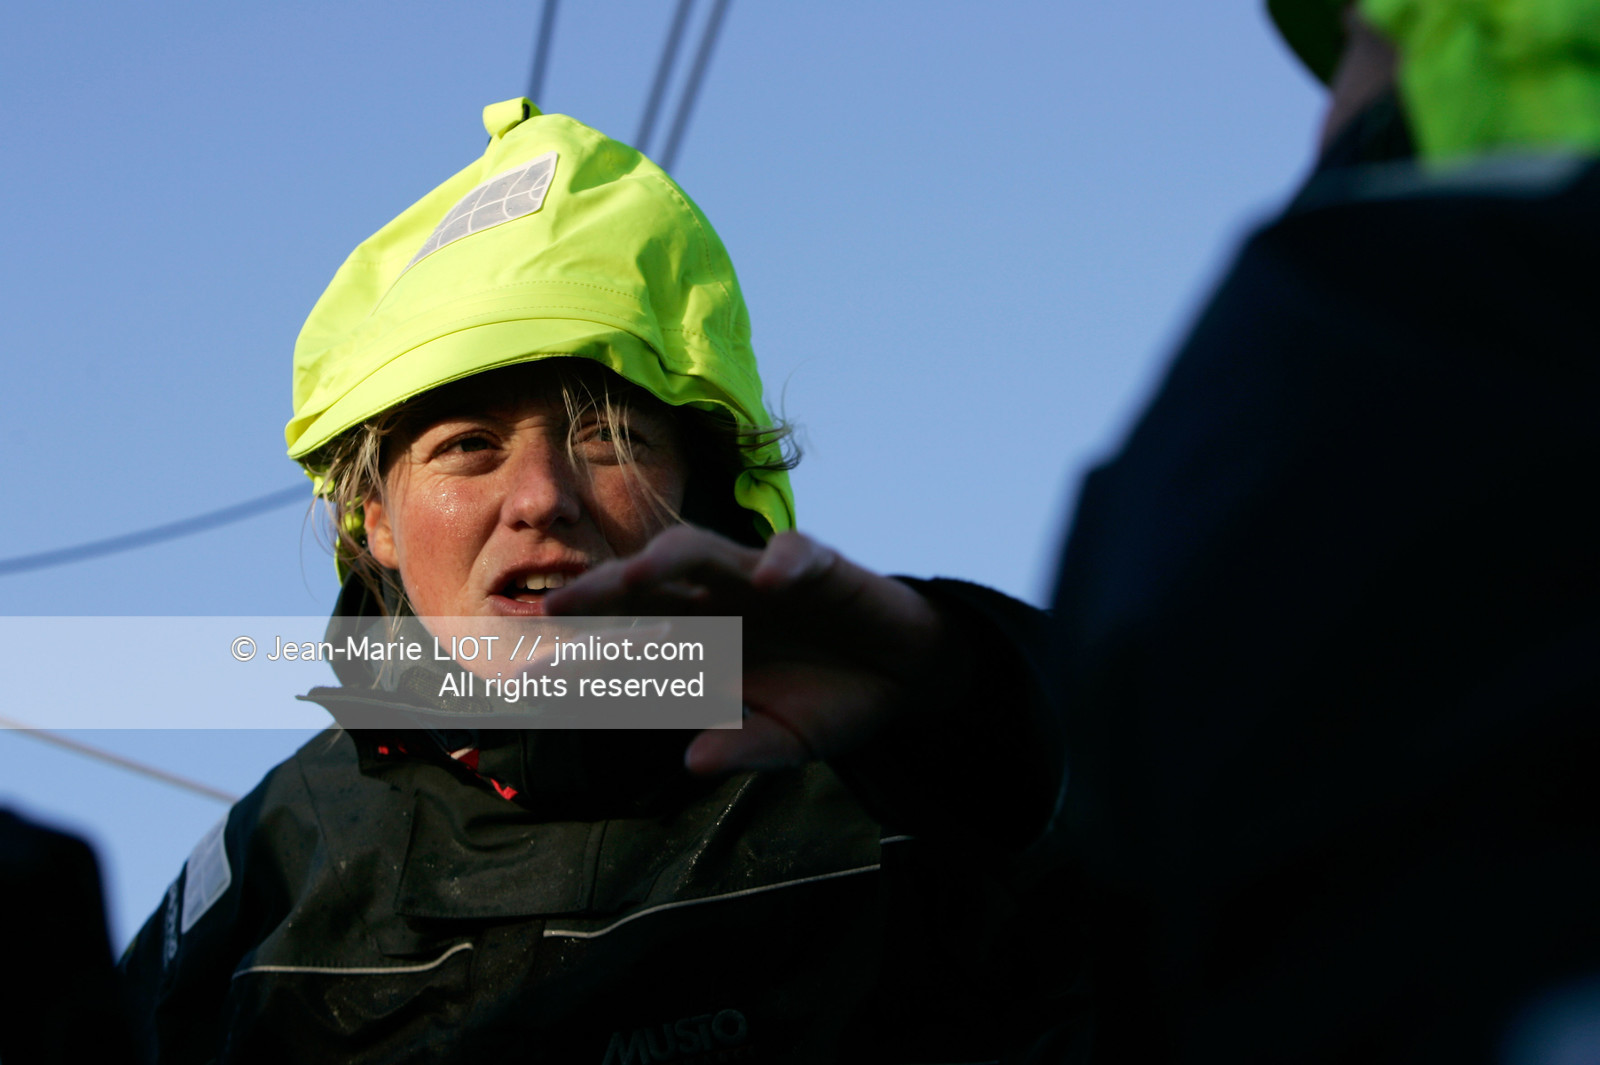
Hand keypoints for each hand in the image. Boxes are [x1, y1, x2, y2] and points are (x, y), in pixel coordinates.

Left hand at [542, 527, 951, 774]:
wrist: (904, 673)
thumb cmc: (832, 701)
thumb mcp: (787, 740)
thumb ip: (742, 748)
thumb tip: (691, 762)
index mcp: (702, 647)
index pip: (632, 650)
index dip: (588, 663)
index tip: (536, 683)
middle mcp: (718, 603)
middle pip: (647, 588)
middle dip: (601, 595)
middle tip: (556, 609)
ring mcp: (760, 580)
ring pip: (702, 552)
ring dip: (667, 560)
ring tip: (638, 576)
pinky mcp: (818, 566)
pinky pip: (796, 555)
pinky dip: (783, 563)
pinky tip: (770, 580)